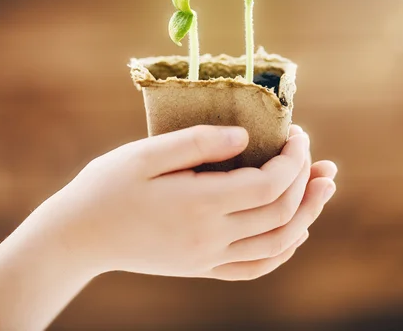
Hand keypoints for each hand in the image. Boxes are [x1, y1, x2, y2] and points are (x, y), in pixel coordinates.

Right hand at [44, 124, 336, 281]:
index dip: (293, 158)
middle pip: (281, 213)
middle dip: (307, 181)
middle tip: (318, 158)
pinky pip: (256, 268)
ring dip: (307, 216)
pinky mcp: (201, 268)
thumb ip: (198, 142)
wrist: (79, 236)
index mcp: (199, 203)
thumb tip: (246, 136)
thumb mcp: (145, 153)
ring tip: (323, 190)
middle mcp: (210, 236)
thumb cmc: (107, 187)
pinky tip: (294, 233)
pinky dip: (283, 250)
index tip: (297, 133)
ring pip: (278, 244)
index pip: (269, 184)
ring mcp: (208, 257)